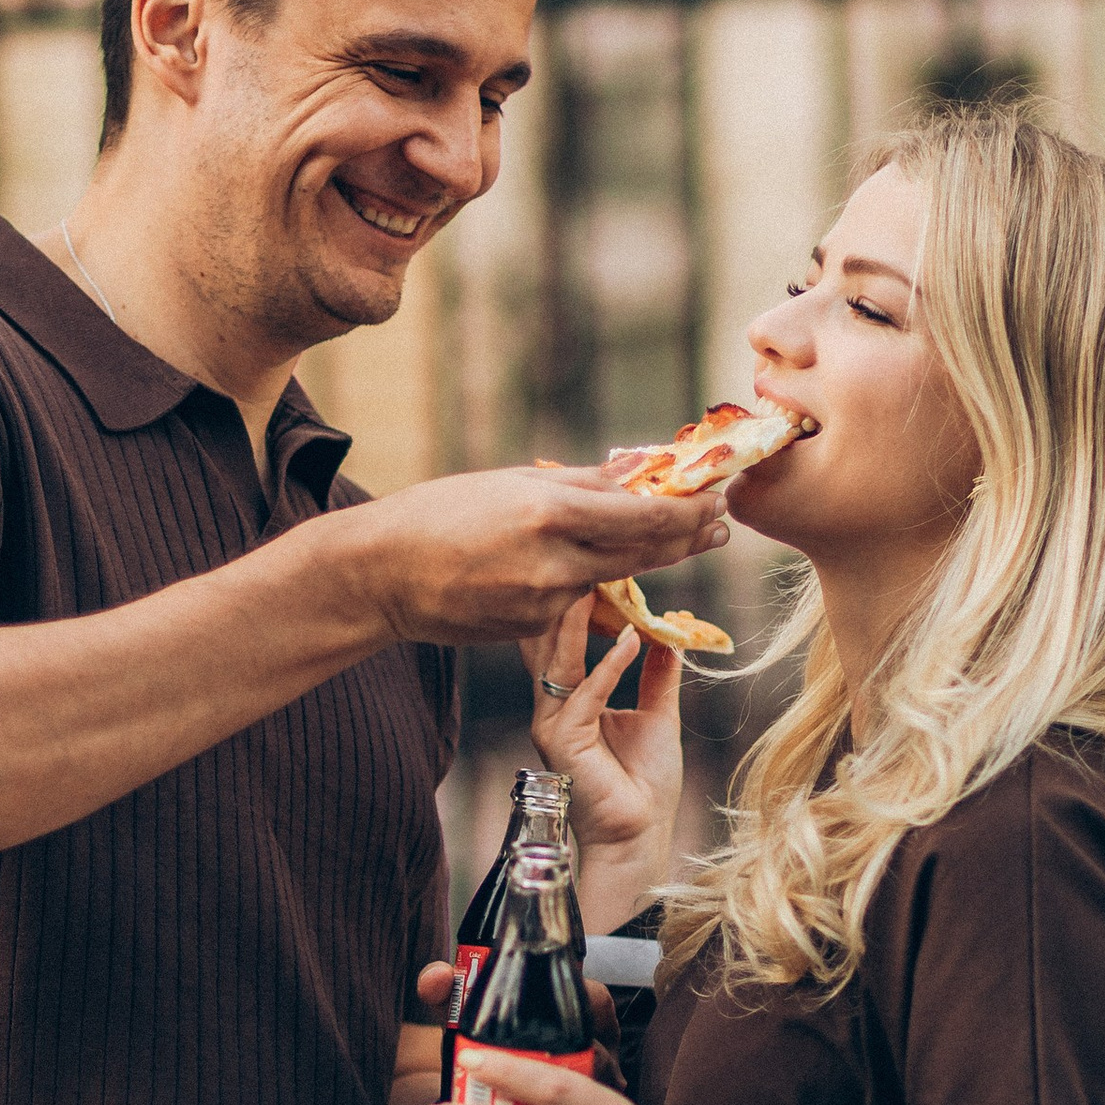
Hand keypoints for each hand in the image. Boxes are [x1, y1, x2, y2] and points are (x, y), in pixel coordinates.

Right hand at [332, 465, 728, 647]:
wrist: (383, 575)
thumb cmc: (442, 515)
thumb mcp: (514, 485)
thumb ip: (582, 484)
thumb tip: (639, 473)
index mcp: (551, 513)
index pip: (648, 517)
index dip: (693, 511)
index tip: (719, 498)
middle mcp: (555, 562)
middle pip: (647, 553)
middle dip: (690, 537)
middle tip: (720, 522)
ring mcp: (546, 604)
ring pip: (615, 580)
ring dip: (647, 559)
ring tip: (679, 539)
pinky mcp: (533, 631)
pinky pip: (578, 604)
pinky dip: (591, 583)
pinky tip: (587, 566)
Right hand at [523, 594, 682, 892]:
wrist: (640, 834)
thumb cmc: (644, 784)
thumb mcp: (657, 713)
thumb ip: (657, 673)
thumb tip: (667, 632)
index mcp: (569, 699)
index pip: (565, 641)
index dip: (579, 605)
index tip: (598, 567)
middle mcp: (552, 707)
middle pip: (553, 642)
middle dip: (568, 601)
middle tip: (586, 556)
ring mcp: (552, 723)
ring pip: (561, 661)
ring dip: (578, 620)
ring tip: (596, 581)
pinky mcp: (562, 741)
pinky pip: (585, 693)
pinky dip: (609, 664)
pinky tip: (629, 637)